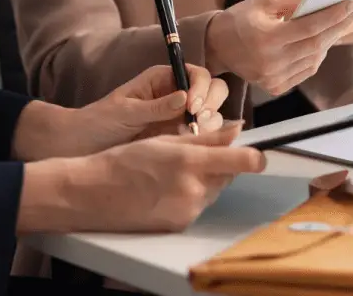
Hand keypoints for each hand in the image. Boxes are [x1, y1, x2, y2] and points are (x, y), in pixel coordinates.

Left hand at [12, 64, 229, 160]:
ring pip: (211, 113)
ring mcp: (180, 117)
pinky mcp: (179, 139)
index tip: (192, 105)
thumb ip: (156, 107)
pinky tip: (192, 146)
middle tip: (198, 121)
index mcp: (163, 79)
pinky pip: (203, 135)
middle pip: (212, 90)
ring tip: (193, 135)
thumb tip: (184, 97)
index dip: (201, 86)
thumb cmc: (99, 122)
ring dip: (211, 122)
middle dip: (211, 103)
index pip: (195, 74)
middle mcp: (176, 95)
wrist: (83, 146)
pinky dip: (205, 139)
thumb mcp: (126, 112)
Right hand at [17, 125, 266, 233]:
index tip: (259, 154)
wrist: (93, 194)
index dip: (255, 157)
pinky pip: (198, 206)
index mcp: (191, 162)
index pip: (243, 161)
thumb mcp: (165, 140)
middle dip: (221, 165)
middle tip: (195, 157)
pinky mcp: (180, 224)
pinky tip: (167, 190)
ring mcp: (187, 210)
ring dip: (205, 181)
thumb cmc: (124, 160)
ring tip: (173, 173)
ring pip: (213, 191)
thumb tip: (237, 129)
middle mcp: (193, 189)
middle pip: (228, 176)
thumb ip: (205, 137)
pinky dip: (191, 196)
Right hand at [206, 0, 352, 95]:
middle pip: (317, 45)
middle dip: (339, 26)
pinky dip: (317, 56)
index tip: (352, 3)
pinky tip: (319, 42)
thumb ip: (294, 0)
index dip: (334, 15)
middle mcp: (270, 62)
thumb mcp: (263, 1)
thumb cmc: (241, 18)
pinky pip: (306, 71)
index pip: (309, 27)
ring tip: (339, 23)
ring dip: (330, 40)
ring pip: (314, 59)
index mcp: (265, 38)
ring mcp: (273, 78)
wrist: (217, 46)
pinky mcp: (275, 87)